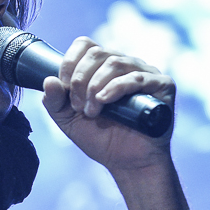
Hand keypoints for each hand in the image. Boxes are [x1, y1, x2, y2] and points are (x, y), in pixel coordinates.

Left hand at [41, 36, 173, 171]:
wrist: (128, 163)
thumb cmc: (101, 139)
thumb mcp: (68, 120)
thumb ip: (55, 101)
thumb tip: (48, 80)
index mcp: (102, 67)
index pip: (85, 45)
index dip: (70, 62)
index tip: (63, 85)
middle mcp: (125, 65)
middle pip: (97, 53)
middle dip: (80, 79)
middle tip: (78, 106)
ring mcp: (145, 73)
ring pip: (114, 63)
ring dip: (95, 86)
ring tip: (92, 111)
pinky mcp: (162, 85)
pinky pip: (136, 77)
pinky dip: (115, 88)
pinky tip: (105, 102)